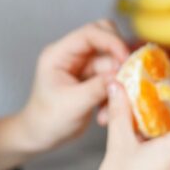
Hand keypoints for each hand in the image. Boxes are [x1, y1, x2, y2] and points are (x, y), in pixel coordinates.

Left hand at [18, 19, 129, 152]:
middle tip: (127, 76)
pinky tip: (103, 113)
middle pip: (105, 37)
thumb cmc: (48, 119)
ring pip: (112, 62)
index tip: (127, 58)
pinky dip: (114, 94)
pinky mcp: (93, 79)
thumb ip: (97, 88)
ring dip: (116, 83)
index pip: (89, 34)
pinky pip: (112, 78)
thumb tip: (122, 76)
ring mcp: (83, 66)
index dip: (111, 42)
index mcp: (59, 54)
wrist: (42, 136)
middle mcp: (72, 55)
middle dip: (119, 57)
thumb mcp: (73, 104)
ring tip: (108, 108)